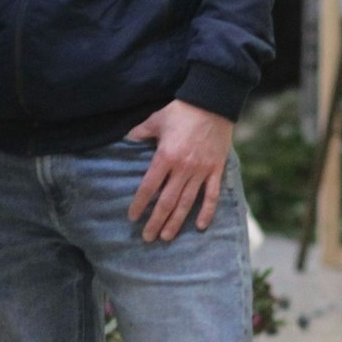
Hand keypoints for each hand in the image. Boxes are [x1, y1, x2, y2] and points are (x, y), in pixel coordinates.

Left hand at [125, 100, 234, 242]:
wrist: (212, 103)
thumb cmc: (181, 111)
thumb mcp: (155, 119)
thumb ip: (140, 132)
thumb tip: (125, 139)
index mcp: (165, 157)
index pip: (149, 187)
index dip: (140, 204)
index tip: (132, 217)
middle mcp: (183, 168)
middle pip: (167, 201)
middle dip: (156, 221)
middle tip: (147, 237)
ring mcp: (201, 171)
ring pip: (187, 203)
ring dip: (176, 222)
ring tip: (166, 237)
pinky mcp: (216, 170)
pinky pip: (212, 195)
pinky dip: (207, 212)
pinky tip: (200, 227)